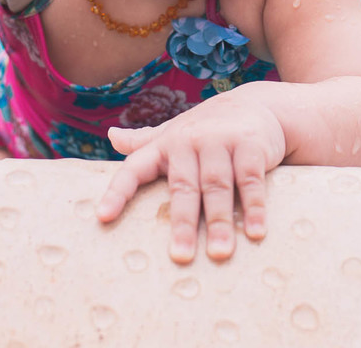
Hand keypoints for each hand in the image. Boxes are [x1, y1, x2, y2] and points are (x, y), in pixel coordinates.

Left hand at [95, 88, 285, 262]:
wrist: (257, 104)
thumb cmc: (208, 127)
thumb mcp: (175, 132)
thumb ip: (145, 140)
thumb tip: (112, 137)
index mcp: (165, 144)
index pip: (135, 168)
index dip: (118, 192)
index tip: (103, 218)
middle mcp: (189, 140)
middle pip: (183, 187)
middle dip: (183, 223)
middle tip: (181, 257)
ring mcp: (220, 141)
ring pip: (217, 186)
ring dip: (219, 222)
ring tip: (219, 254)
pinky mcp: (250, 144)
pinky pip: (250, 180)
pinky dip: (253, 207)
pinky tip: (254, 232)